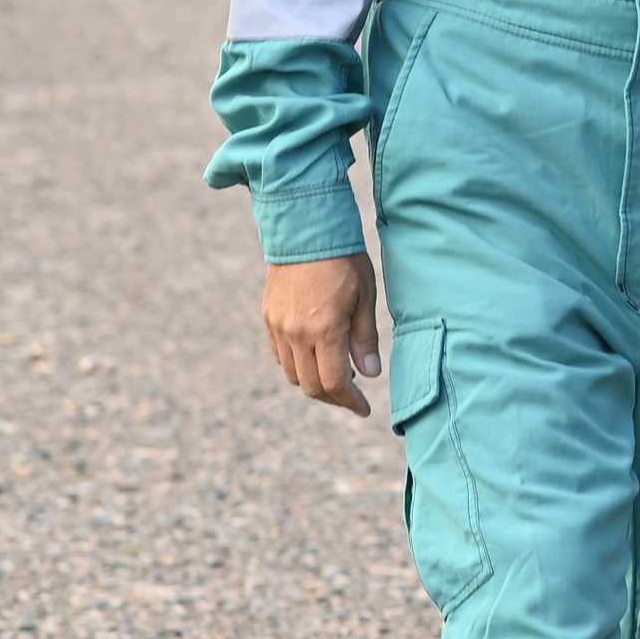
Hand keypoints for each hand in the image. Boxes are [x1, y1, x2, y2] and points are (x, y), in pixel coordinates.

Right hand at [263, 251, 379, 414]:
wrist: (304, 229)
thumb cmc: (344, 259)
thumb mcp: (365, 295)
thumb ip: (365, 338)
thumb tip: (370, 375)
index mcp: (324, 330)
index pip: (334, 384)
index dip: (350, 402)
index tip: (364, 409)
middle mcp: (296, 334)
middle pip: (311, 386)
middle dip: (333, 397)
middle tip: (352, 396)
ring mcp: (278, 327)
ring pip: (293, 374)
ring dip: (314, 381)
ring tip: (337, 375)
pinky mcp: (269, 318)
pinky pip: (280, 355)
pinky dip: (297, 365)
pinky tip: (315, 355)